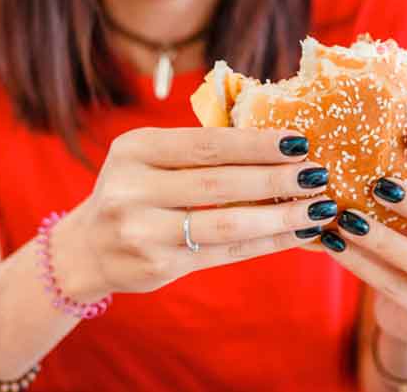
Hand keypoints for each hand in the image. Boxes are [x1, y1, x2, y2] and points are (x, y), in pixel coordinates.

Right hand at [57, 127, 336, 298]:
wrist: (88, 248)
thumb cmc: (136, 189)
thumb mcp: (151, 157)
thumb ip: (201, 150)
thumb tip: (281, 143)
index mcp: (135, 149)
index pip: (206, 144)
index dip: (256, 143)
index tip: (299, 140)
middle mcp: (132, 190)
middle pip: (219, 184)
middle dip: (276, 179)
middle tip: (318, 174)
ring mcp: (142, 233)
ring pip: (226, 224)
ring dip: (280, 216)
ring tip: (318, 208)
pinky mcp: (158, 267)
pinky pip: (225, 253)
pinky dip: (266, 243)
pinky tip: (296, 233)